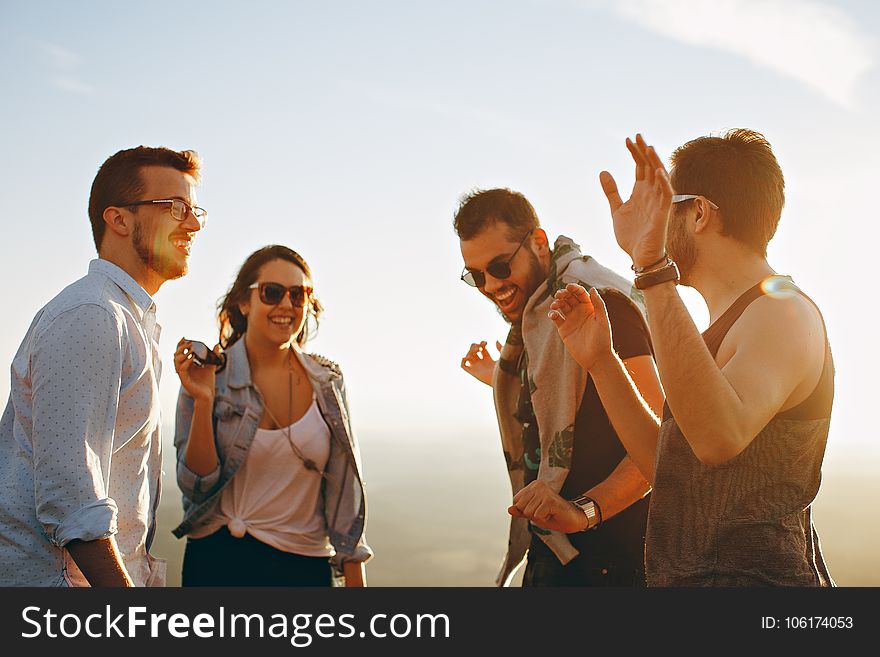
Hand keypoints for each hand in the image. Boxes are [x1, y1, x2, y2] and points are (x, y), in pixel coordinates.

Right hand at [174, 338, 217, 402]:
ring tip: (191, 350)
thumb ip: (213, 355)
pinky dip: (186, 363)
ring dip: (183, 354)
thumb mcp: (211, 365)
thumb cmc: (207, 382)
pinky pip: (181, 370)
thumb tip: (217, 345)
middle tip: (189, 343)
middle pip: (176, 355)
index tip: (185, 337)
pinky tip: (192, 358)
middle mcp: (183, 369)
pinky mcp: (184, 380)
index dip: (181, 345)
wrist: (208, 395)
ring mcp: (183, 375)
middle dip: (181, 348)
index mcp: (187, 365)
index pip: (180, 353)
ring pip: (176, 362)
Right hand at [460, 340, 501, 385]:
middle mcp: (481, 364)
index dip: (482, 344)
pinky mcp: (473, 372)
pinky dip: (463, 360)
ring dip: (470, 351)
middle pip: (473, 351)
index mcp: (488, 360)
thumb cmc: (504, 369)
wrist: (502, 379)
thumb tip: (495, 341)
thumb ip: (500, 348)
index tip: (486, 344)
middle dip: (474, 346)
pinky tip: (470, 357)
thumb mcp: (503, 356)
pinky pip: (463, 365)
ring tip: (477, 351)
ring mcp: (476, 367)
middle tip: (480, 347)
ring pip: (467, 356)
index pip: (481, 349)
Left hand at [508, 480, 585, 532]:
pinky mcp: (550, 500)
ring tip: (549, 513)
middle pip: (521, 507)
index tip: (538, 509)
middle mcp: (538, 485)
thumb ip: (521, 511)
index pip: (516, 502)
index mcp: (533, 486)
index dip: (526, 511)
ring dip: (539, 517)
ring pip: (528, 512)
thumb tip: (509, 509)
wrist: (574, 519)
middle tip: (544, 512)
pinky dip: (545, 519)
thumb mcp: (534, 514)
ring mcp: (544, 492)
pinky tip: (553, 514)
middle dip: (531, 514)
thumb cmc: (554, 515)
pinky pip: (537, 516)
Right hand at [548, 285, 612, 370]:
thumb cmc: (602, 339)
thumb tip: (592, 288)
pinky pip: (556, 318)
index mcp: (590, 308)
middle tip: (559, 294)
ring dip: (557, 302)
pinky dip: (552, 314)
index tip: (569, 287)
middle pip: (569, 297)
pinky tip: (553, 315)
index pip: (580, 294)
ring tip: (555, 305)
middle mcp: (580, 312)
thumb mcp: (602, 320)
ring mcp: (571, 320)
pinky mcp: (563, 329)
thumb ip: (598, 304)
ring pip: (561, 306)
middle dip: (563, 293)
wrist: (595, 358)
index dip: (574, 288)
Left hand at [600, 134, 672, 267]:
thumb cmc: (632, 235)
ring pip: (659, 177)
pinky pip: (666, 195)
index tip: (627, 140)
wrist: (640, 257)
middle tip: (636, 136)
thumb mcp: (617, 210)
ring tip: (647, 147)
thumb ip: (612, 191)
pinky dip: (663, 183)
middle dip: (643, 152)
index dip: (634, 153)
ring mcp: (658, 202)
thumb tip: (603, 171)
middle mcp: (651, 194)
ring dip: (654, 162)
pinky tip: (658, 171)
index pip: (640, 167)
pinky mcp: (663, 214)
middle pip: (649, 167)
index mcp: (641, 192)